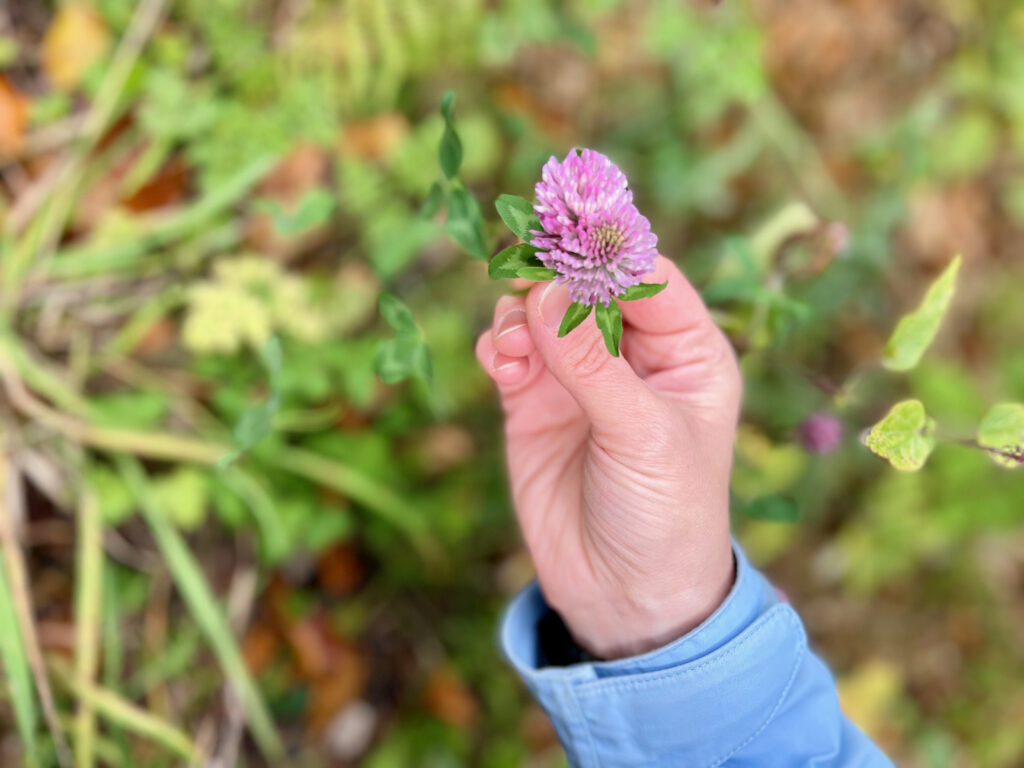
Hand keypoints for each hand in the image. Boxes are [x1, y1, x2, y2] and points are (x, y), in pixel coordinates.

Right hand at [476, 256, 741, 658]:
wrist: (624, 596)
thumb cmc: (664, 514)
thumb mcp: (640, 435)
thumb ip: (591, 361)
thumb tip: (544, 289)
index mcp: (686, 351)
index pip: (647, 275)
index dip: (607, 249)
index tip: (562, 230)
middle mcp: (632, 355)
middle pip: (586, 284)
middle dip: (552, 273)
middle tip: (517, 264)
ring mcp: (580, 377)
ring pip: (540, 311)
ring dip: (519, 313)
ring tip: (514, 349)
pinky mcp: (534, 403)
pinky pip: (511, 350)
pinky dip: (499, 345)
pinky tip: (501, 365)